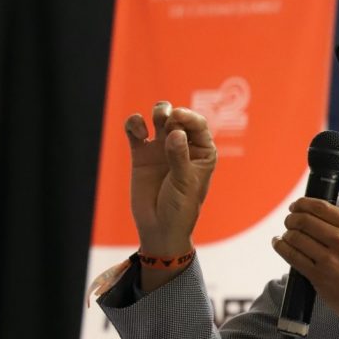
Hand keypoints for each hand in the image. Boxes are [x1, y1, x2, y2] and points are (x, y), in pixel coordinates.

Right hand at [125, 101, 216, 256]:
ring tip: (155, 120)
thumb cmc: (180, 207)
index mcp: (203, 151)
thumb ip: (179, 157)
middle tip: (168, 122)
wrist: (159, 227)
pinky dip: (135, 123)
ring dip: (158, 111)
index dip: (189, 116)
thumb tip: (175, 133)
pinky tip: (138, 132)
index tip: (178, 117)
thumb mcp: (185, 183)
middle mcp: (183, 145)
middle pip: (179, 116)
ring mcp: (161, 148)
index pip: (198, 125)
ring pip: (159, 117)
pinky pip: (136, 130)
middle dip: (173, 113)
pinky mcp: (141, 154)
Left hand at [272, 198, 338, 338]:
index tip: (296, 206)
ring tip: (284, 236)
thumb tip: (318, 222)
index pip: (322, 207)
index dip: (303, 204)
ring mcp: (329, 259)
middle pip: (304, 220)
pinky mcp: (319, 277)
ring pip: (295, 237)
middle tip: (289, 222)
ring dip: (285, 234)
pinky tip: (280, 245)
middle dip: (292, 219)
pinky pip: (292, 256)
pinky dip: (281, 247)